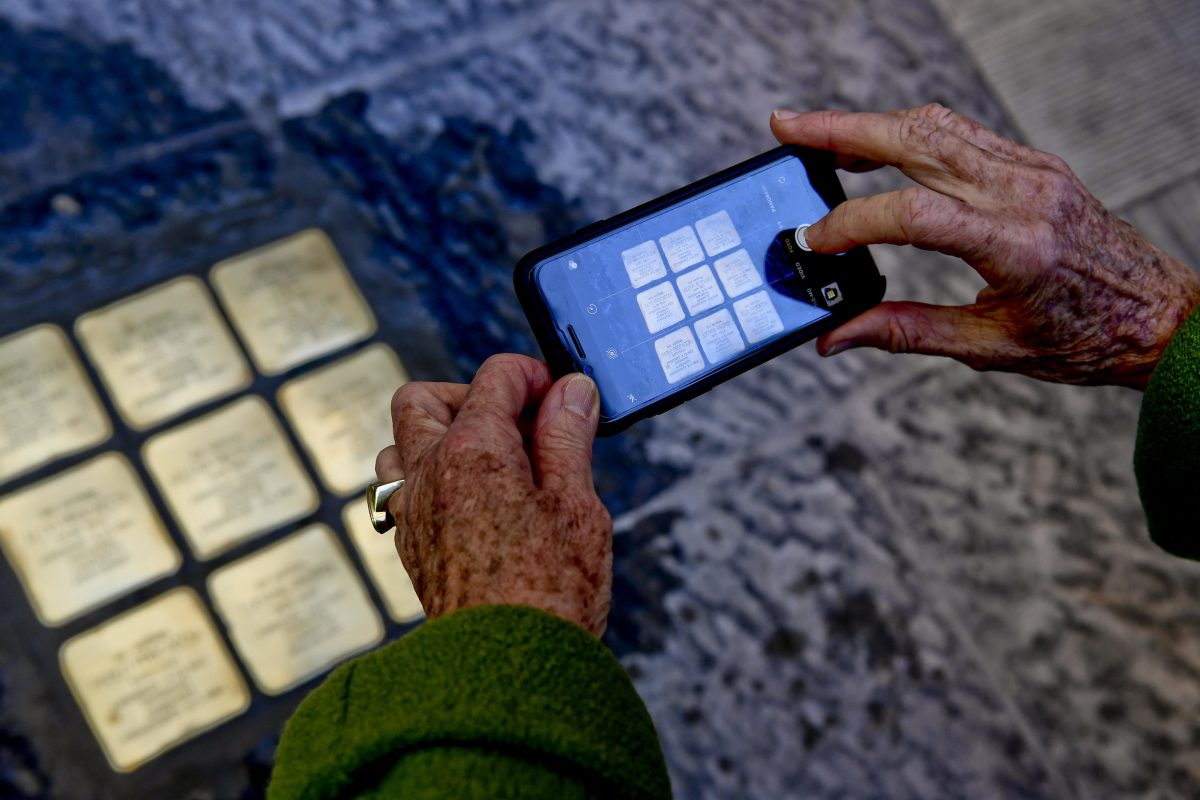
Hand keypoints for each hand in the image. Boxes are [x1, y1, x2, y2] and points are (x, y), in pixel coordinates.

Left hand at [374, 354, 611, 634]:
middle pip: (422, 399)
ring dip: (439, 437)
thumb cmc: (549, 590)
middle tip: (517, 420)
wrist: (506, 669)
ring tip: (493, 460)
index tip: (563, 399)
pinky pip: (400, 490)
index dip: (535, 378)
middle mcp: (428, 472)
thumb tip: (570, 390)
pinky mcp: (410, 546)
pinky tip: (475, 502)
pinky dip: (431, 478)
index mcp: (473, 449)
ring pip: (399, 444)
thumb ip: (567, 437)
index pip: (495, 377)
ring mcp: (412, 510)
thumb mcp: (576, 502)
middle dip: (469, 394)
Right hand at [771, 104, 1199, 388]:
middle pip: (917, 142)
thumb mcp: (990, 349)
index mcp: (1014, 246)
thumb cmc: (1084, 338)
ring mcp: (1031, 172)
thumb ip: (906, 333)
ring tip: (819, 135)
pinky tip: (878, 145)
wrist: (1156, 314)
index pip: (913, 215)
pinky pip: (962, 133)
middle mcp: (1023, 195)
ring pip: (936, 126)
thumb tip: (837, 337)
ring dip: (871, 124)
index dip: (852, 224)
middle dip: (842, 131)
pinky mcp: (1033, 166)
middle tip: (787, 129)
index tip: (815, 242)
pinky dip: (910, 132)